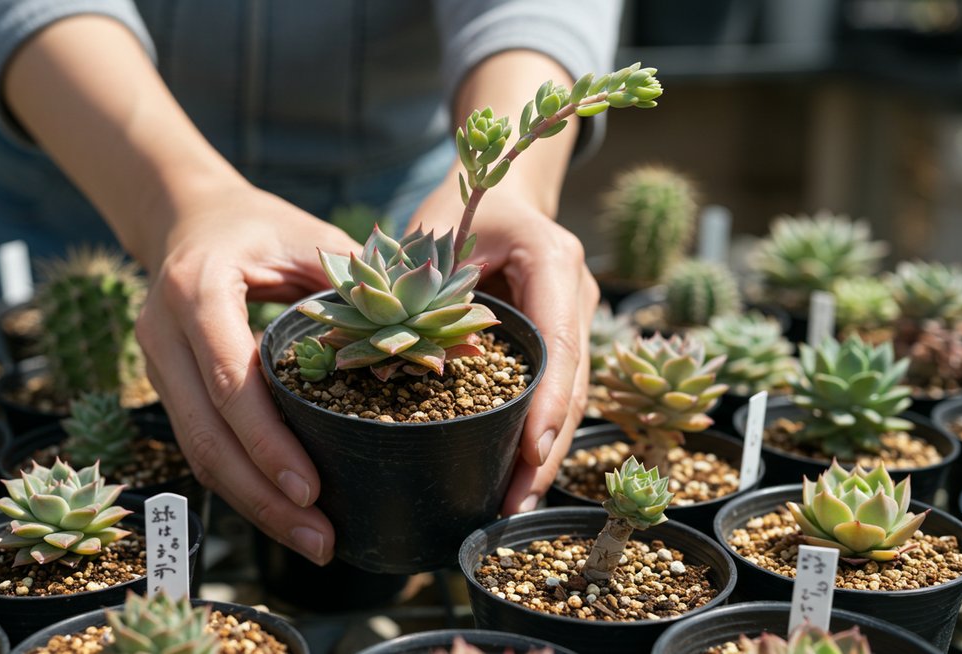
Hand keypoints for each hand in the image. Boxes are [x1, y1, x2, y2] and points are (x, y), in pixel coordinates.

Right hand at [136, 179, 358, 564]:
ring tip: (311, 539)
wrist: (185, 216)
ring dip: (252, 504)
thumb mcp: (306, 236)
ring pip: (198, 453)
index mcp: (198, 290)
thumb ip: (359, 283)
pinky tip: (283, 509)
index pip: (230, 380)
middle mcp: (163, 333)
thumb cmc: (256, 224)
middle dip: (263, 497)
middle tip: (320, 539)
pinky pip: (200, 446)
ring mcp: (155, 364)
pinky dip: (242, 483)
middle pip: (206, 436)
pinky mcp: (164, 386)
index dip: (268, 441)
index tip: (312, 488)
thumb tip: (442, 334)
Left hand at [410, 186, 596, 514]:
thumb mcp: (436, 232)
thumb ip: (419, 286)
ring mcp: (576, 319)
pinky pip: (555, 392)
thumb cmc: (465, 204)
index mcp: (553, 260)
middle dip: (546, 449)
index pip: (557, 341)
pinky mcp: (562, 339)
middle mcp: (577, 293)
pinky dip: (535, 433)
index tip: (530, 452)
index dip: (547, 401)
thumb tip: (384, 352)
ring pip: (570, 396)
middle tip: (515, 506)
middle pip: (572, 383)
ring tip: (513, 507)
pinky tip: (513, 476)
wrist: (505, 188)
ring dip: (545, 453)